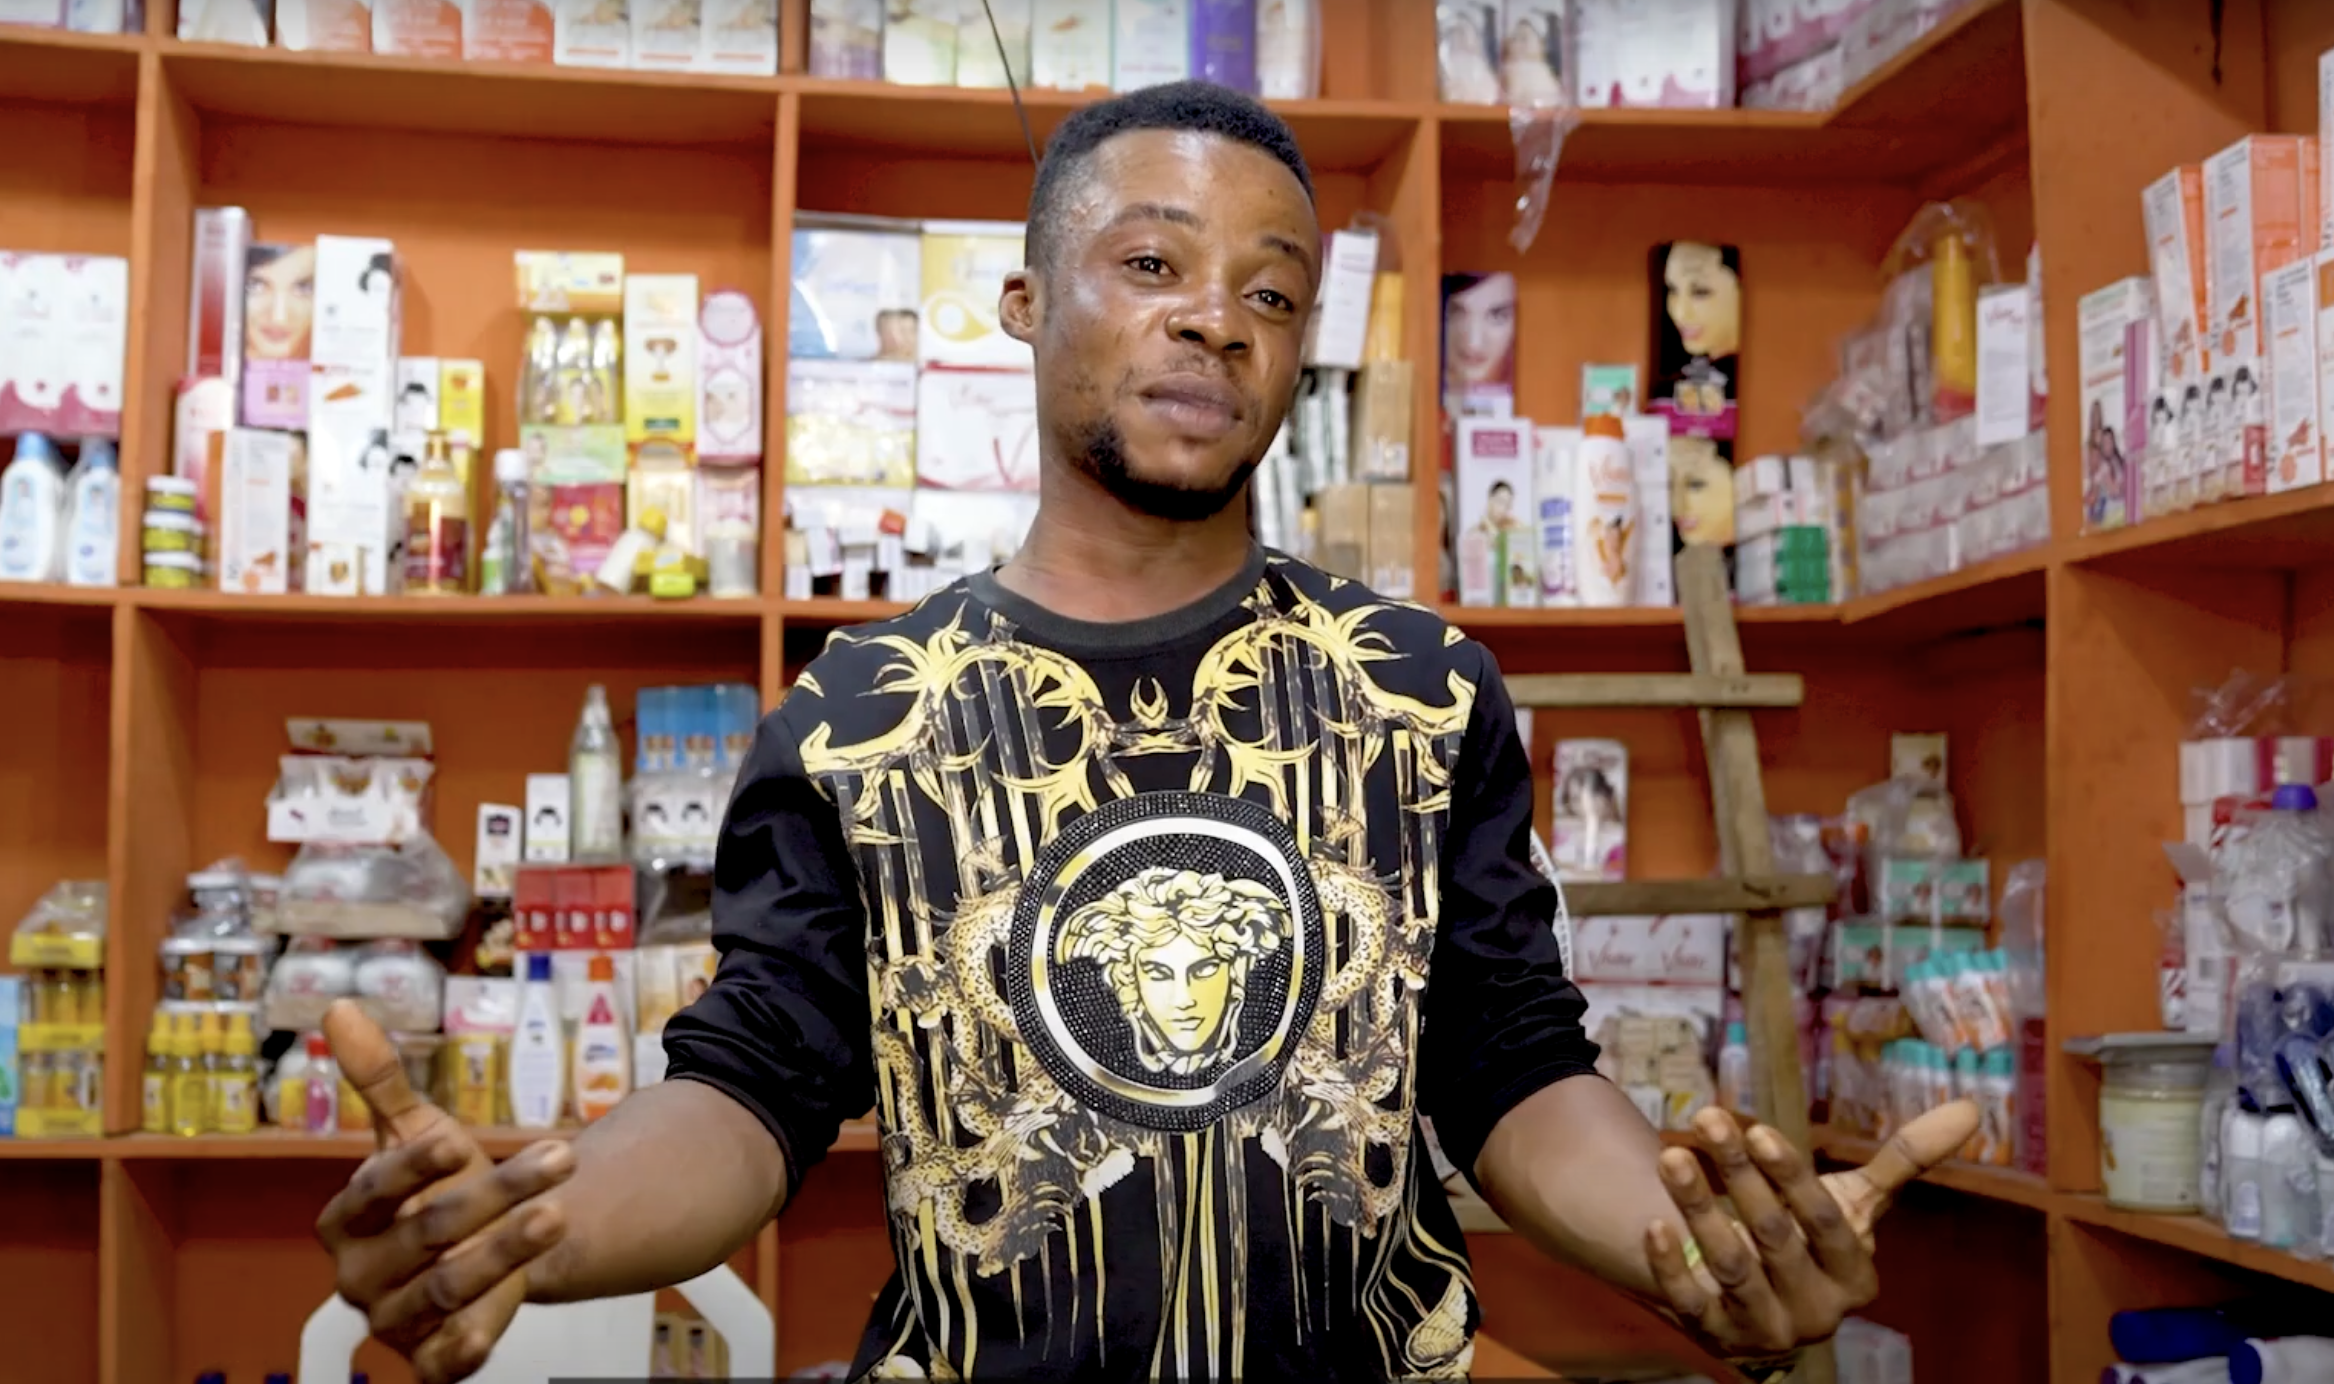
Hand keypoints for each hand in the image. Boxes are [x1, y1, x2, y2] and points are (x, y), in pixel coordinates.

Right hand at [313, 1000, 577, 1383]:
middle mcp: (359, 1274)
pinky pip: (443, 1360)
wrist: (473, 1247)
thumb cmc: (436, 1185)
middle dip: (495, 1196)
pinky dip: (467, 1344)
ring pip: (448, 1288)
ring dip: (505, 1253)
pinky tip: (498, 1321)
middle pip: (428, 1234)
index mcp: (344, 1219)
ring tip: (557, 1214)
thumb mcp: (413, 1131)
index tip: (459, 1140)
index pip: (373, 1190)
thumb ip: (380, 1080)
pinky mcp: (426, 1358)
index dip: (412, 1168)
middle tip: (558, 1158)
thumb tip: (340, 1005)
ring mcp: (392, 1319)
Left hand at [1643, 1102, 1980, 1363]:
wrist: (1763, 1300)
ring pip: (1731, 1266)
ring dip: (1699, 1208)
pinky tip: (1653, 1222)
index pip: (1824, 1223)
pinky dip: (1670, 1266)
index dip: (1791, 1177)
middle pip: (1774, 1237)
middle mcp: (1815, 1310)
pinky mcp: (1715, 1336)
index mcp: (1854, 1277)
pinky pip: (1690, 1303)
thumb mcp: (1855, 1205)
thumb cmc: (1810, 1241)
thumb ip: (1904, 1163)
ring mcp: (1764, 1328)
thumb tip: (1972, 1111)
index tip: (1757, 1128)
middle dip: (1739, 1175)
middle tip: (1707, 1119)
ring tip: (1671, 1157)